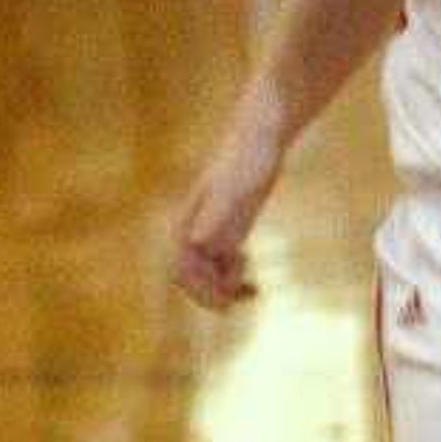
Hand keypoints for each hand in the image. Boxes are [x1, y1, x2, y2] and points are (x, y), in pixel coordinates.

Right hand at [171, 153, 275, 309]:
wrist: (259, 141)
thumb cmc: (248, 162)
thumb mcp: (237, 190)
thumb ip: (217, 215)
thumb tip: (195, 242)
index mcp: (188, 225)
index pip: (181, 271)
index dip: (200, 292)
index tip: (229, 300)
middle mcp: (194, 232)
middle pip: (190, 280)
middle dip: (212, 295)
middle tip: (244, 297)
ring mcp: (211, 232)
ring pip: (206, 277)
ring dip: (224, 291)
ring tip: (253, 291)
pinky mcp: (229, 232)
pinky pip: (222, 268)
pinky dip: (234, 282)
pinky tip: (255, 288)